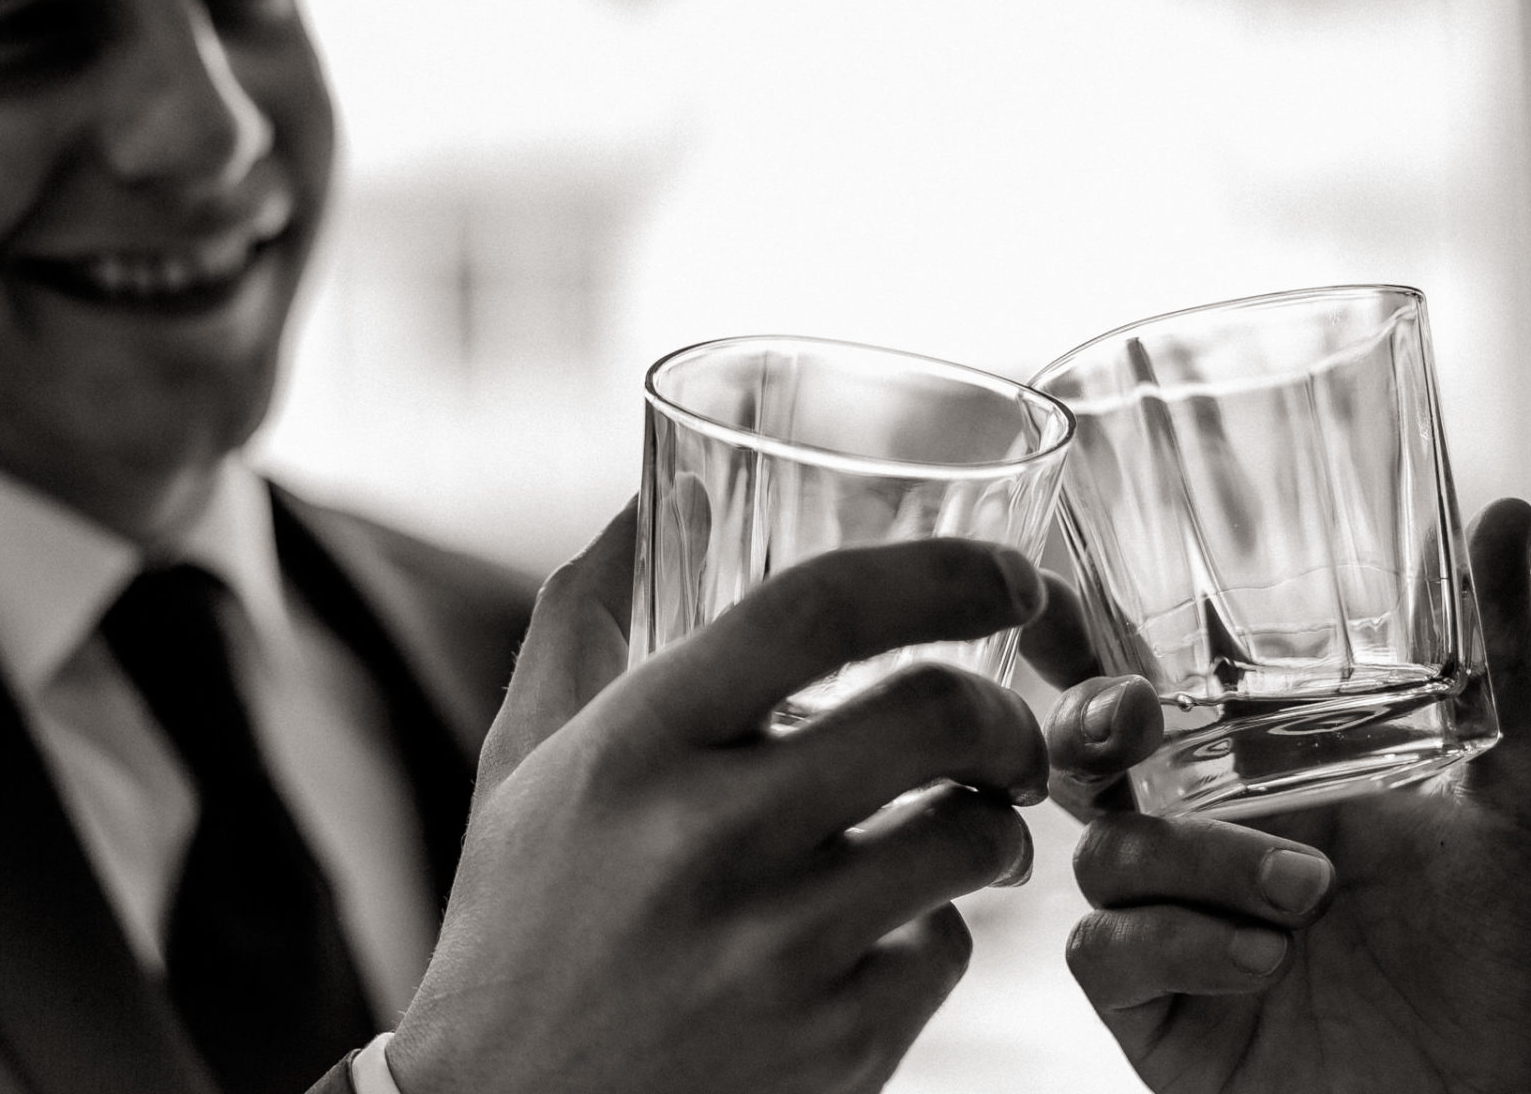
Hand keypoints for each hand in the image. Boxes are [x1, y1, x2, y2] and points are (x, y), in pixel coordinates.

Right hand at [389, 507, 1060, 1093]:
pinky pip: (950, 950)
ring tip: (969, 823)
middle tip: (1005, 731)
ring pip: (970, 835)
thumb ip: (586, 612)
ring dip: (997, 817)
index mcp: (636, 744)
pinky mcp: (829, 1048)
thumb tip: (651, 492)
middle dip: (1005, 711)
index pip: (817, 609)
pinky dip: (944, 926)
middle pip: (933, 714)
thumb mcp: (526, 752)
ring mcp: (774, 953)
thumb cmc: (524, 913)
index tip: (1006, 576)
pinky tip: (896, 928)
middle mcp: (706, 839)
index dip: (942, 573)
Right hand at [1036, 498, 1530, 1093]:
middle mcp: (1200, 837)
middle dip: (1082, 722)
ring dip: (1199, 861)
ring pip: (1103, 853)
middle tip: (1132, 721)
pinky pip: (1107, 952)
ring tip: (1308, 898)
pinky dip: (1181, 944)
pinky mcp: (1157, 1008)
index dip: (1075, 639)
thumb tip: (1509, 515)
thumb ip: (1505, 659)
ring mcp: (1174, 922)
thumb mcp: (1521, 788)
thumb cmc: (1520, 946)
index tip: (1046, 593)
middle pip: (1076, 757)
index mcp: (1258, 773)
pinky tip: (1265, 962)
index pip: (1144, 690)